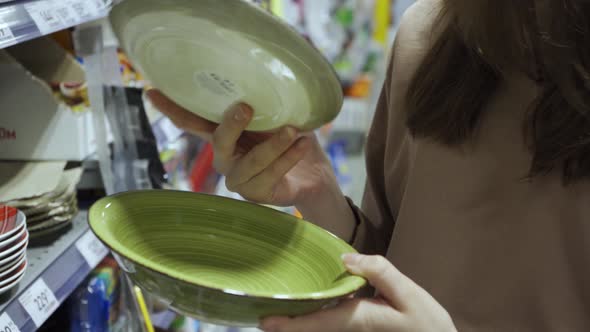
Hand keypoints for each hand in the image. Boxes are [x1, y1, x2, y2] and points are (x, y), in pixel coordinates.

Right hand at [146, 89, 336, 206]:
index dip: (172, 108)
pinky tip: (303, 144)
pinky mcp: (256, 194)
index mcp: (225, 135)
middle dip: (231, 125)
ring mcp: (239, 178)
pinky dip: (288, 158)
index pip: (194, 121)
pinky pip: (271, 174)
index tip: (151, 91)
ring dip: (273, 145)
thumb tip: (266, 68)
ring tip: (294, 131)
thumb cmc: (291, 139)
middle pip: (218, 141)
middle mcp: (225, 157)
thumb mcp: (278, 116)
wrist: (314, 173)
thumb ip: (266, 103)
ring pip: (251, 162)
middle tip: (246, 108)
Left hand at [260, 254, 456, 331]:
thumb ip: (380, 272)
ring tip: (276, 303)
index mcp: (359, 319)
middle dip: (286, 321)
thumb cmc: (426, 321)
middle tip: (259, 310)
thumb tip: (345, 257)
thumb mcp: (409, 293)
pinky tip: (309, 298)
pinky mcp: (357, 324)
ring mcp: (353, 329)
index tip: (264, 322)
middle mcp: (350, 328)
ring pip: (320, 322)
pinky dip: (316, 310)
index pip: (318, 323)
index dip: (290, 325)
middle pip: (313, 325)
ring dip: (298, 316)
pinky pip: (330, 318)